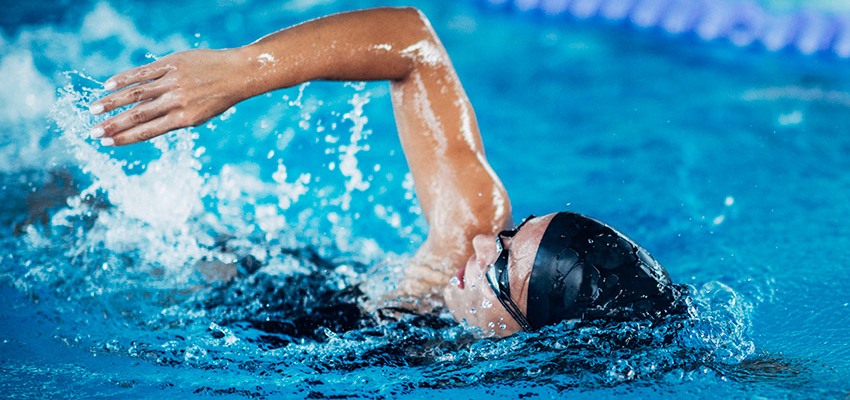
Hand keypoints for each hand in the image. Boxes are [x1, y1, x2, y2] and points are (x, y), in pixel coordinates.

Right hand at [89, 48, 247, 145]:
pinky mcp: (172, 64)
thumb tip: (147, 123)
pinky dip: (125, 78)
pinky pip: (144, 72)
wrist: (238, 73)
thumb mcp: (200, 115)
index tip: (107, 142)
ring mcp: (173, 81)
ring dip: (113, 102)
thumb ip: (175, 119)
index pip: (148, 131)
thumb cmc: (218, 97)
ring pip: (137, 93)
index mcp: (184, 119)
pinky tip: (109, 85)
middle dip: (113, 124)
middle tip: (92, 131)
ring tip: (94, 108)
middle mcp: (176, 101)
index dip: (126, 137)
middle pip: (138, 115)